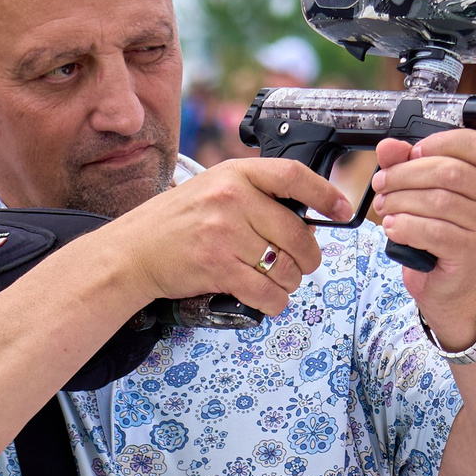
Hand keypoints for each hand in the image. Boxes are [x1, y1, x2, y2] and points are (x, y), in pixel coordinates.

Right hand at [99, 159, 342, 318]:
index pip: (293, 176)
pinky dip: (275, 302)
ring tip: (280, 281)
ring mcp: (223, 233)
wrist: (132, 251)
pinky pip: (265, 291)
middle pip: (297, 232)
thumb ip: (255, 197)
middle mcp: (232, 198)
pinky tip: (270, 299)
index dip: (326, 195)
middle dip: (309, 256)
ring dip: (291, 282)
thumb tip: (305, 220)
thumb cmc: (176, 222)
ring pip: (284, 266)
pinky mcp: (216, 267)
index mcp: (235, 173)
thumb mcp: (213, 190)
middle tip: (304, 264)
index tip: (343, 211)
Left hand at [366, 129, 475, 349]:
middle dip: (405, 175)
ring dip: (400, 201)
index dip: (439, 143)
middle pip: (449, 172)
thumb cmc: (437, 226)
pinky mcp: (472, 250)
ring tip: (384, 206)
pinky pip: (434, 232)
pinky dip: (406, 226)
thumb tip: (388, 147)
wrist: (445, 279)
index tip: (412, 153)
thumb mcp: (420, 187)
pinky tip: (393, 227)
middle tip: (382, 183)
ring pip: (439, 201)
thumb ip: (405, 161)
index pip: (475, 143)